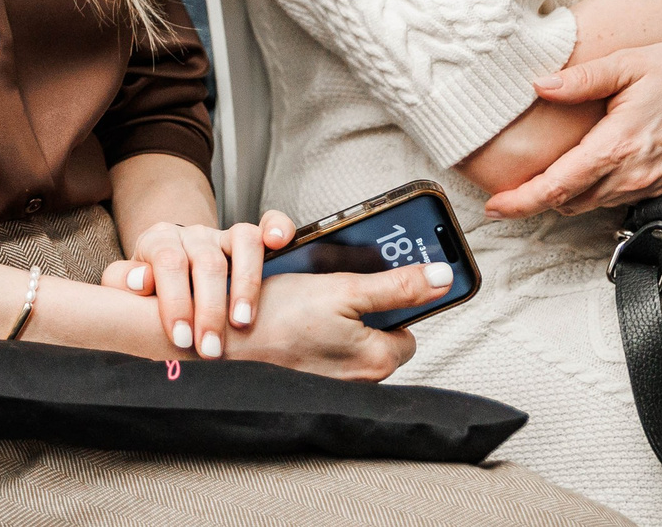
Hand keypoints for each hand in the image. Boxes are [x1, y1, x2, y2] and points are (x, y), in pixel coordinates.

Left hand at [103, 211, 292, 356]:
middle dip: (210, 309)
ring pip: (243, 242)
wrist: (170, 266)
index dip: (175, 300)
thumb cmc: (151, 285)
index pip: (168, 262)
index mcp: (161, 241)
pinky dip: (277, 228)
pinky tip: (280, 244)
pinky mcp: (251, 239)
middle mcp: (194, 235)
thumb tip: (142, 281)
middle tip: (211, 348)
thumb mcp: (130, 284)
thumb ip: (123, 281)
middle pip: (207, 261)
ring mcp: (224, 235)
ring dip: (246, 283)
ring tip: (243, 322)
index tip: (181, 338)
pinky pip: (270, 222)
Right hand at [218, 266, 436, 380]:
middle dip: (358, 310)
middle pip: (377, 334)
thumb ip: (396, 286)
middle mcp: (359, 381)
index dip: (389, 301)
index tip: (367, 286)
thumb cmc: (276, 319)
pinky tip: (292, 317)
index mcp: (377, 361)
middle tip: (331, 289)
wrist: (219, 344)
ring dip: (332, 318)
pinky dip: (312, 332)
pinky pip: (322, 351)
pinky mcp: (307, 380)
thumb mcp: (342, 288)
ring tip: (306, 300)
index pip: (406, 329)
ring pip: (348, 340)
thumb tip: (442, 278)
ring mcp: (331, 383)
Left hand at [485, 40, 661, 216]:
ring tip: (539, 184)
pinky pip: (619, 201)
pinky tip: (585, 175)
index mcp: (618, 146)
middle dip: (535, 201)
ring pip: (593, 205)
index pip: (558, 186)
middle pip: (570, 202)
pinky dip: (594, 195)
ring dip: (564, 199)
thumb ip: (583, 78)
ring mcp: (653, 186)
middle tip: (507, 192)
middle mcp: (634, 175)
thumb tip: (539, 85)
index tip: (495, 205)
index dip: (521, 200)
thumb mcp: (632, 63)